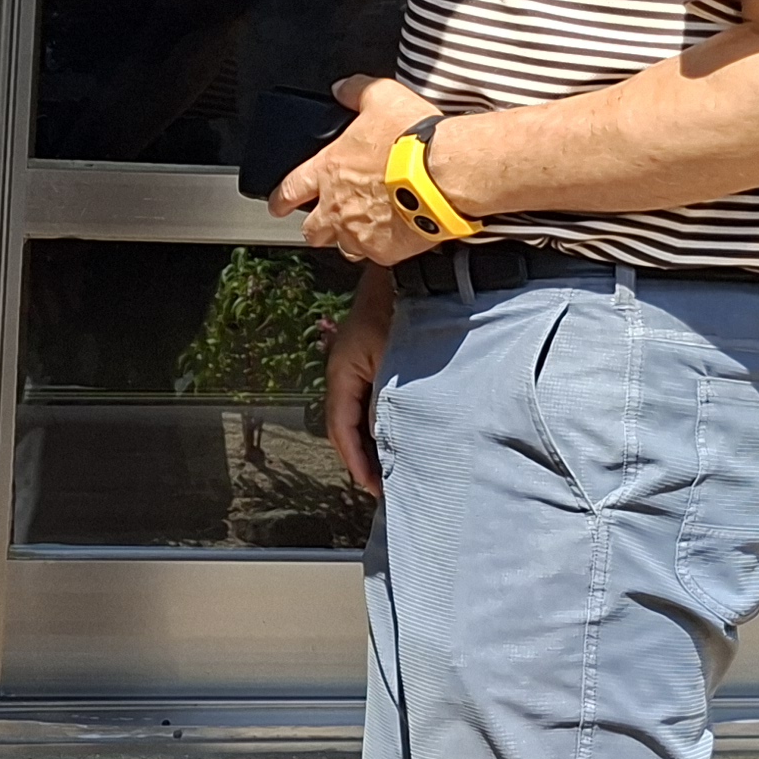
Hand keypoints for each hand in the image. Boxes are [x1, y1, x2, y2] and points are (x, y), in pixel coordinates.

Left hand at [272, 73, 438, 266]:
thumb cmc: (412, 140)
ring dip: (351, 241)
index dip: (279, 199)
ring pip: (344, 248)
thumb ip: (357, 92)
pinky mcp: (385, 251)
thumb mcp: (382, 98)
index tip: (276, 205)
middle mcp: (336, 206)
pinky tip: (396, 237)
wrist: (442, 175)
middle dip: (316, 228)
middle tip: (324, 225)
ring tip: (367, 231)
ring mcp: (359, 232)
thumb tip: (342, 88)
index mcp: (328, 169)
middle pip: (312, 230)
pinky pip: (377, 257)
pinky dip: (383, 249)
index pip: (289, 190)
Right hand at [324, 272, 391, 499]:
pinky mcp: (380, 354)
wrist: (417, 269)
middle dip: (365, 456)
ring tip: (397, 464)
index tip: (375, 489)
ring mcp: (361, 361)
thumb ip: (386, 405)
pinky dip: (386, 417)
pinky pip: (376, 395)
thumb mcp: (393, 366)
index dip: (356, 462)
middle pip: (349, 424)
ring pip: (363, 410)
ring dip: (377, 438)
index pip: (340, 429)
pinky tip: (404, 429)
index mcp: (341, 372)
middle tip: (387, 485)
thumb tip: (384, 442)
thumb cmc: (403, 312)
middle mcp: (345, 369)